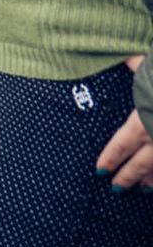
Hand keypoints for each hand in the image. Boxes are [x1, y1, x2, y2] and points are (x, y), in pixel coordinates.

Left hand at [98, 56, 152, 188]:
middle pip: (140, 164)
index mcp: (144, 120)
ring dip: (152, 181)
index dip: (110, 158)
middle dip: (127, 176)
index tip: (99, 170)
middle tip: (116, 188)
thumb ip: (139, 65)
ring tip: (143, 189)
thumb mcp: (152, 69)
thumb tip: (126, 57)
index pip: (122, 144)